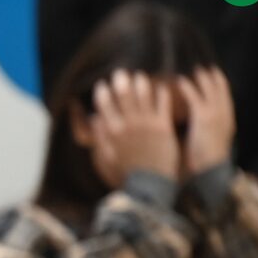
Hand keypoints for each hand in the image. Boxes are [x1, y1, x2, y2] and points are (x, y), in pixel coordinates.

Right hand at [89, 71, 179, 186]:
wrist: (149, 185)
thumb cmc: (127, 173)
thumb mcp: (106, 158)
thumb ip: (100, 138)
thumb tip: (94, 121)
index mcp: (112, 132)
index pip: (104, 105)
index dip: (103, 92)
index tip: (103, 85)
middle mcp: (128, 124)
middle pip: (122, 95)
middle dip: (120, 81)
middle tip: (121, 73)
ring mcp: (146, 124)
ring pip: (142, 95)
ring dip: (140, 83)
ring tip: (140, 76)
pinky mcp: (163, 126)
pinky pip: (162, 103)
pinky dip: (161, 93)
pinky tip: (161, 87)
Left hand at [177, 67, 235, 177]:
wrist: (210, 171)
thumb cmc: (205, 162)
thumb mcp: (208, 143)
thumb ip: (204, 132)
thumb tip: (197, 128)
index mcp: (227, 121)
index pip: (225, 97)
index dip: (220, 85)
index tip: (214, 75)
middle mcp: (224, 114)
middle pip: (221, 89)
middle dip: (213, 77)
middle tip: (205, 67)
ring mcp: (215, 114)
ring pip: (210, 89)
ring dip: (202, 78)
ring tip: (194, 69)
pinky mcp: (204, 117)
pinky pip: (195, 96)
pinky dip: (188, 87)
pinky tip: (180, 81)